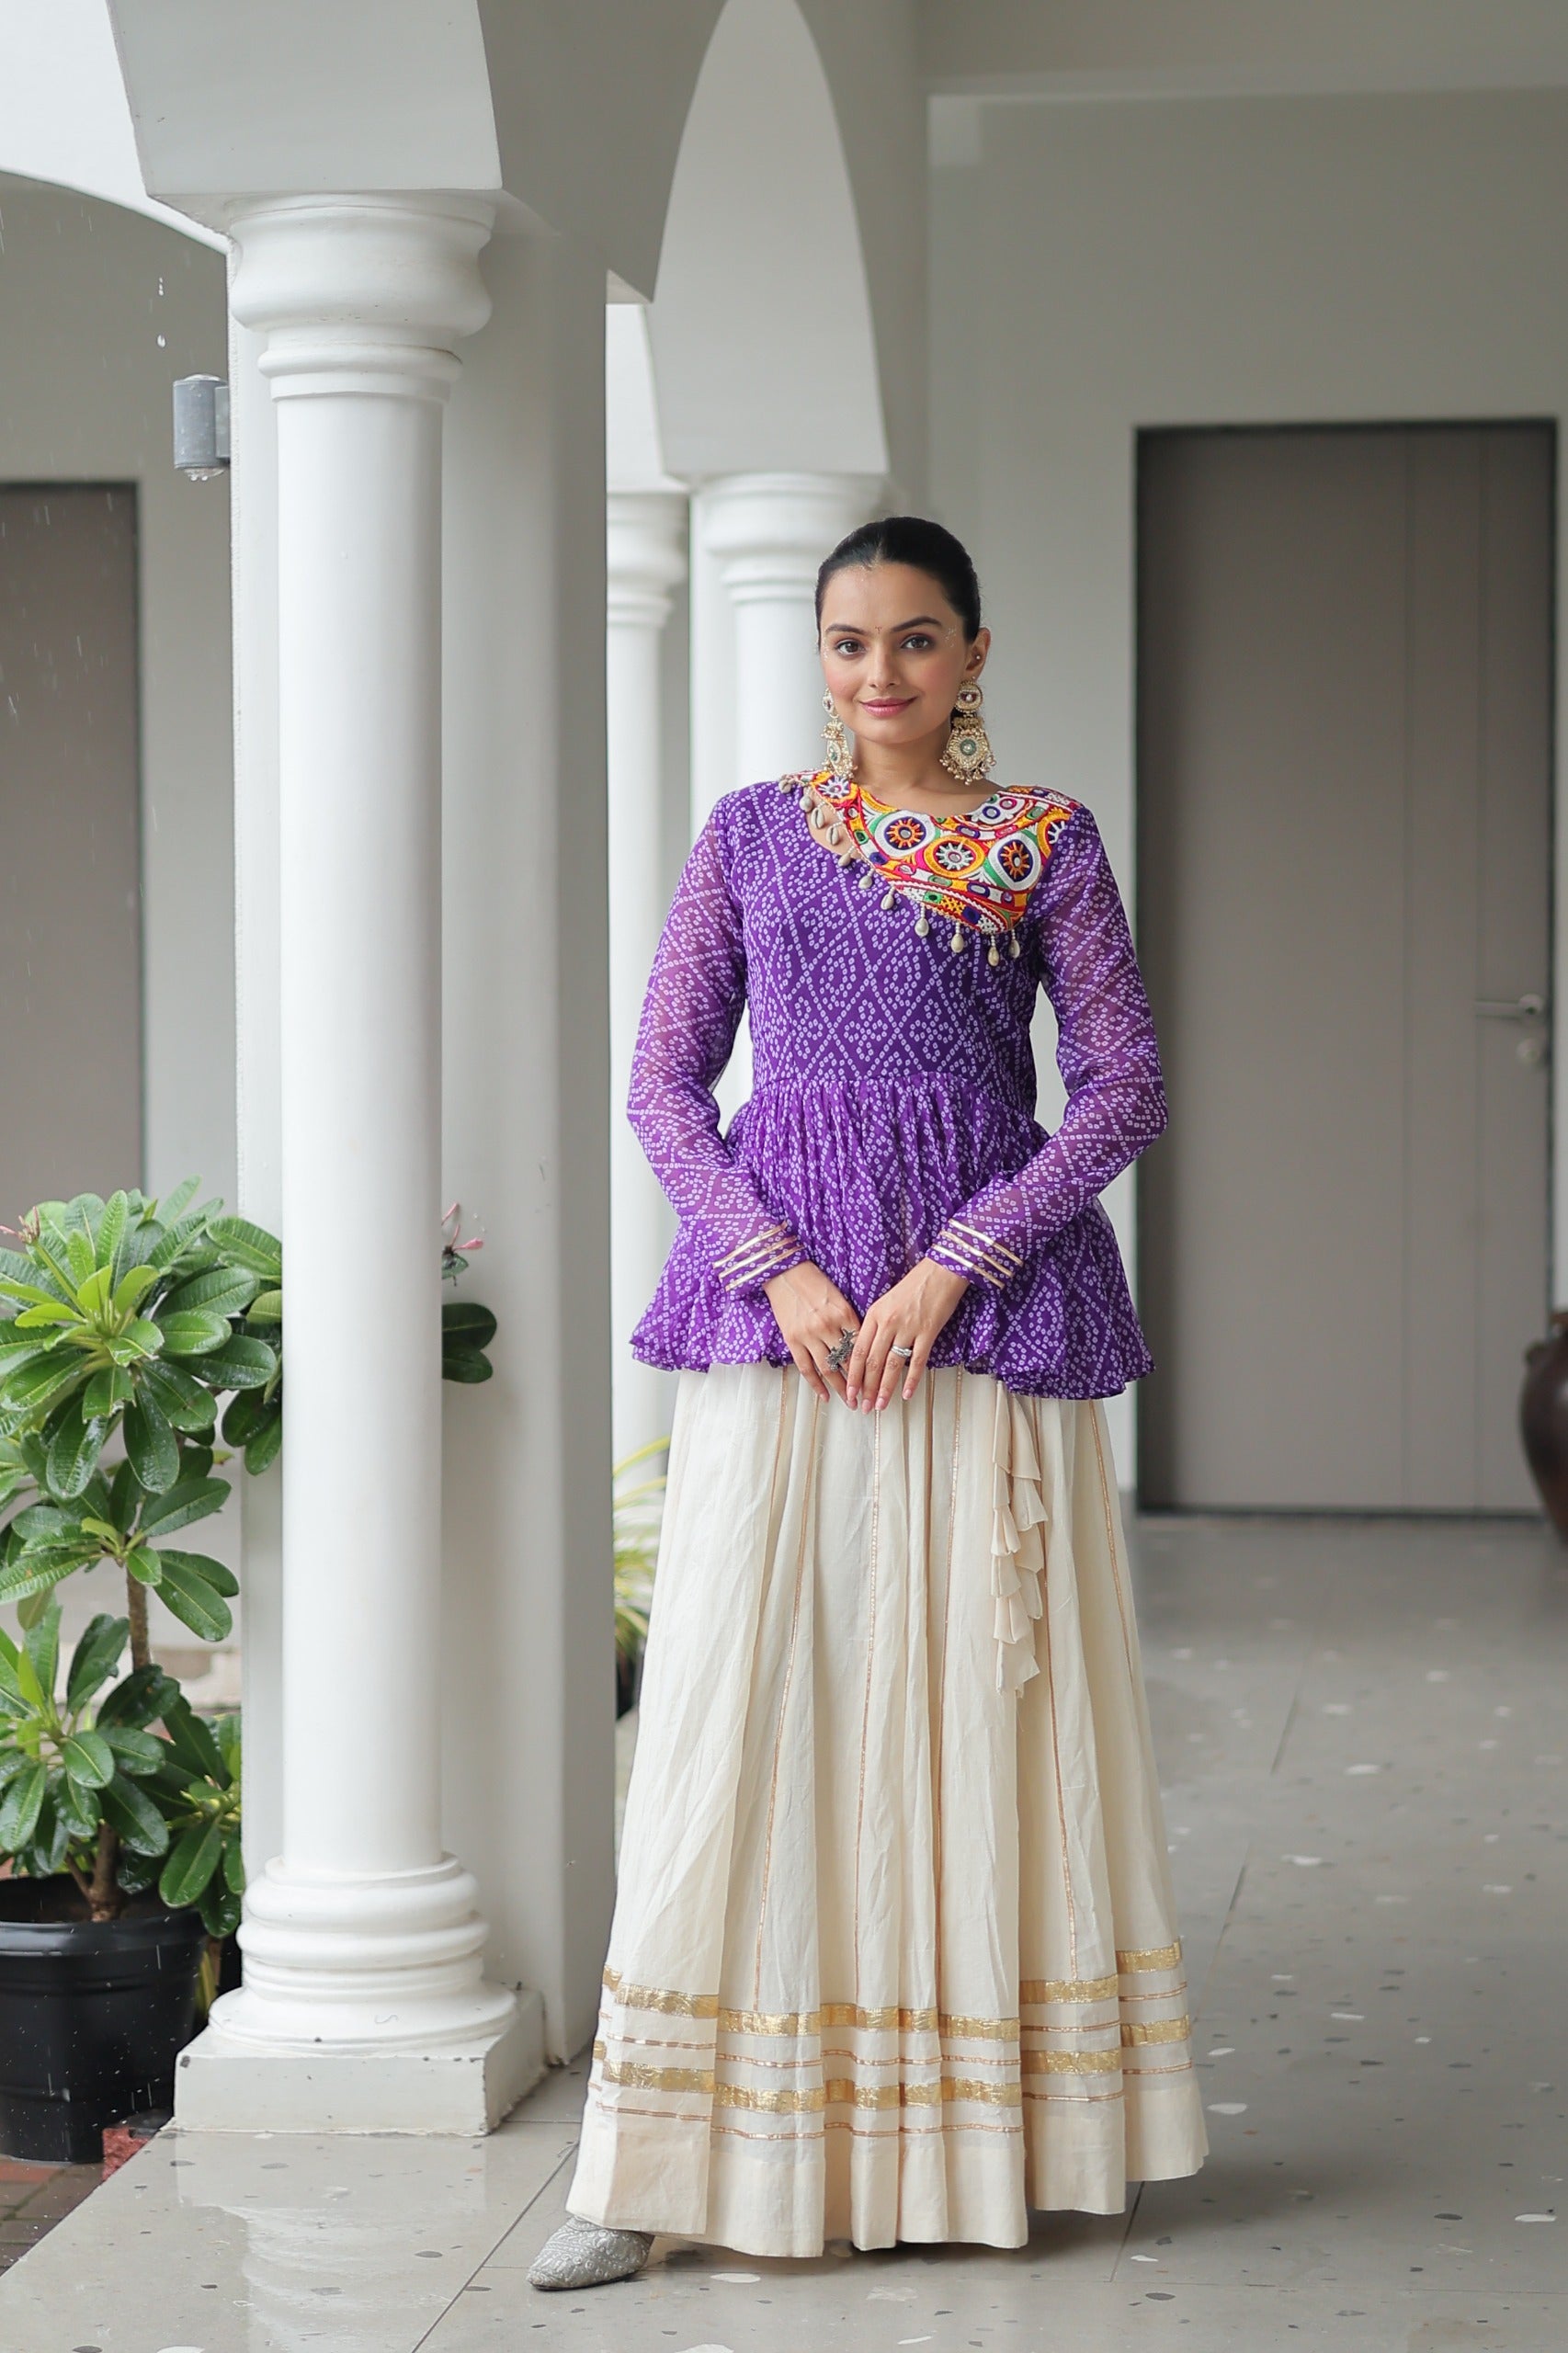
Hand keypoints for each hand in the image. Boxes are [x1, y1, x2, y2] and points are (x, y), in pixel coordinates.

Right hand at [763, 1261, 861, 1403]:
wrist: (785, 1272)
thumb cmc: (814, 1282)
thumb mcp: (839, 1298)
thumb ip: (850, 1321)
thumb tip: (862, 1345)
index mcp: (844, 1313)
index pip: (862, 1346)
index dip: (872, 1366)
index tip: (880, 1380)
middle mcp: (828, 1325)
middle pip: (848, 1361)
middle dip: (860, 1382)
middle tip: (869, 1398)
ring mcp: (809, 1334)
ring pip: (829, 1368)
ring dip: (841, 1388)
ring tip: (850, 1402)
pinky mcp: (793, 1340)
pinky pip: (806, 1368)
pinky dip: (816, 1385)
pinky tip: (824, 1397)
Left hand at [847, 1258, 968, 1409]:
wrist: (941, 1270)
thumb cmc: (915, 1285)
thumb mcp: (887, 1302)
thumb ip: (877, 1325)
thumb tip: (871, 1353)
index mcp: (874, 1315)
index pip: (858, 1351)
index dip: (853, 1375)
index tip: (850, 1392)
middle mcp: (887, 1322)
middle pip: (873, 1362)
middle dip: (866, 1388)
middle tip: (862, 1406)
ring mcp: (908, 1327)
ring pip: (892, 1365)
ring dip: (885, 1388)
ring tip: (880, 1405)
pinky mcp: (928, 1331)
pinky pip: (917, 1361)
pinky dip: (912, 1380)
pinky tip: (907, 1394)